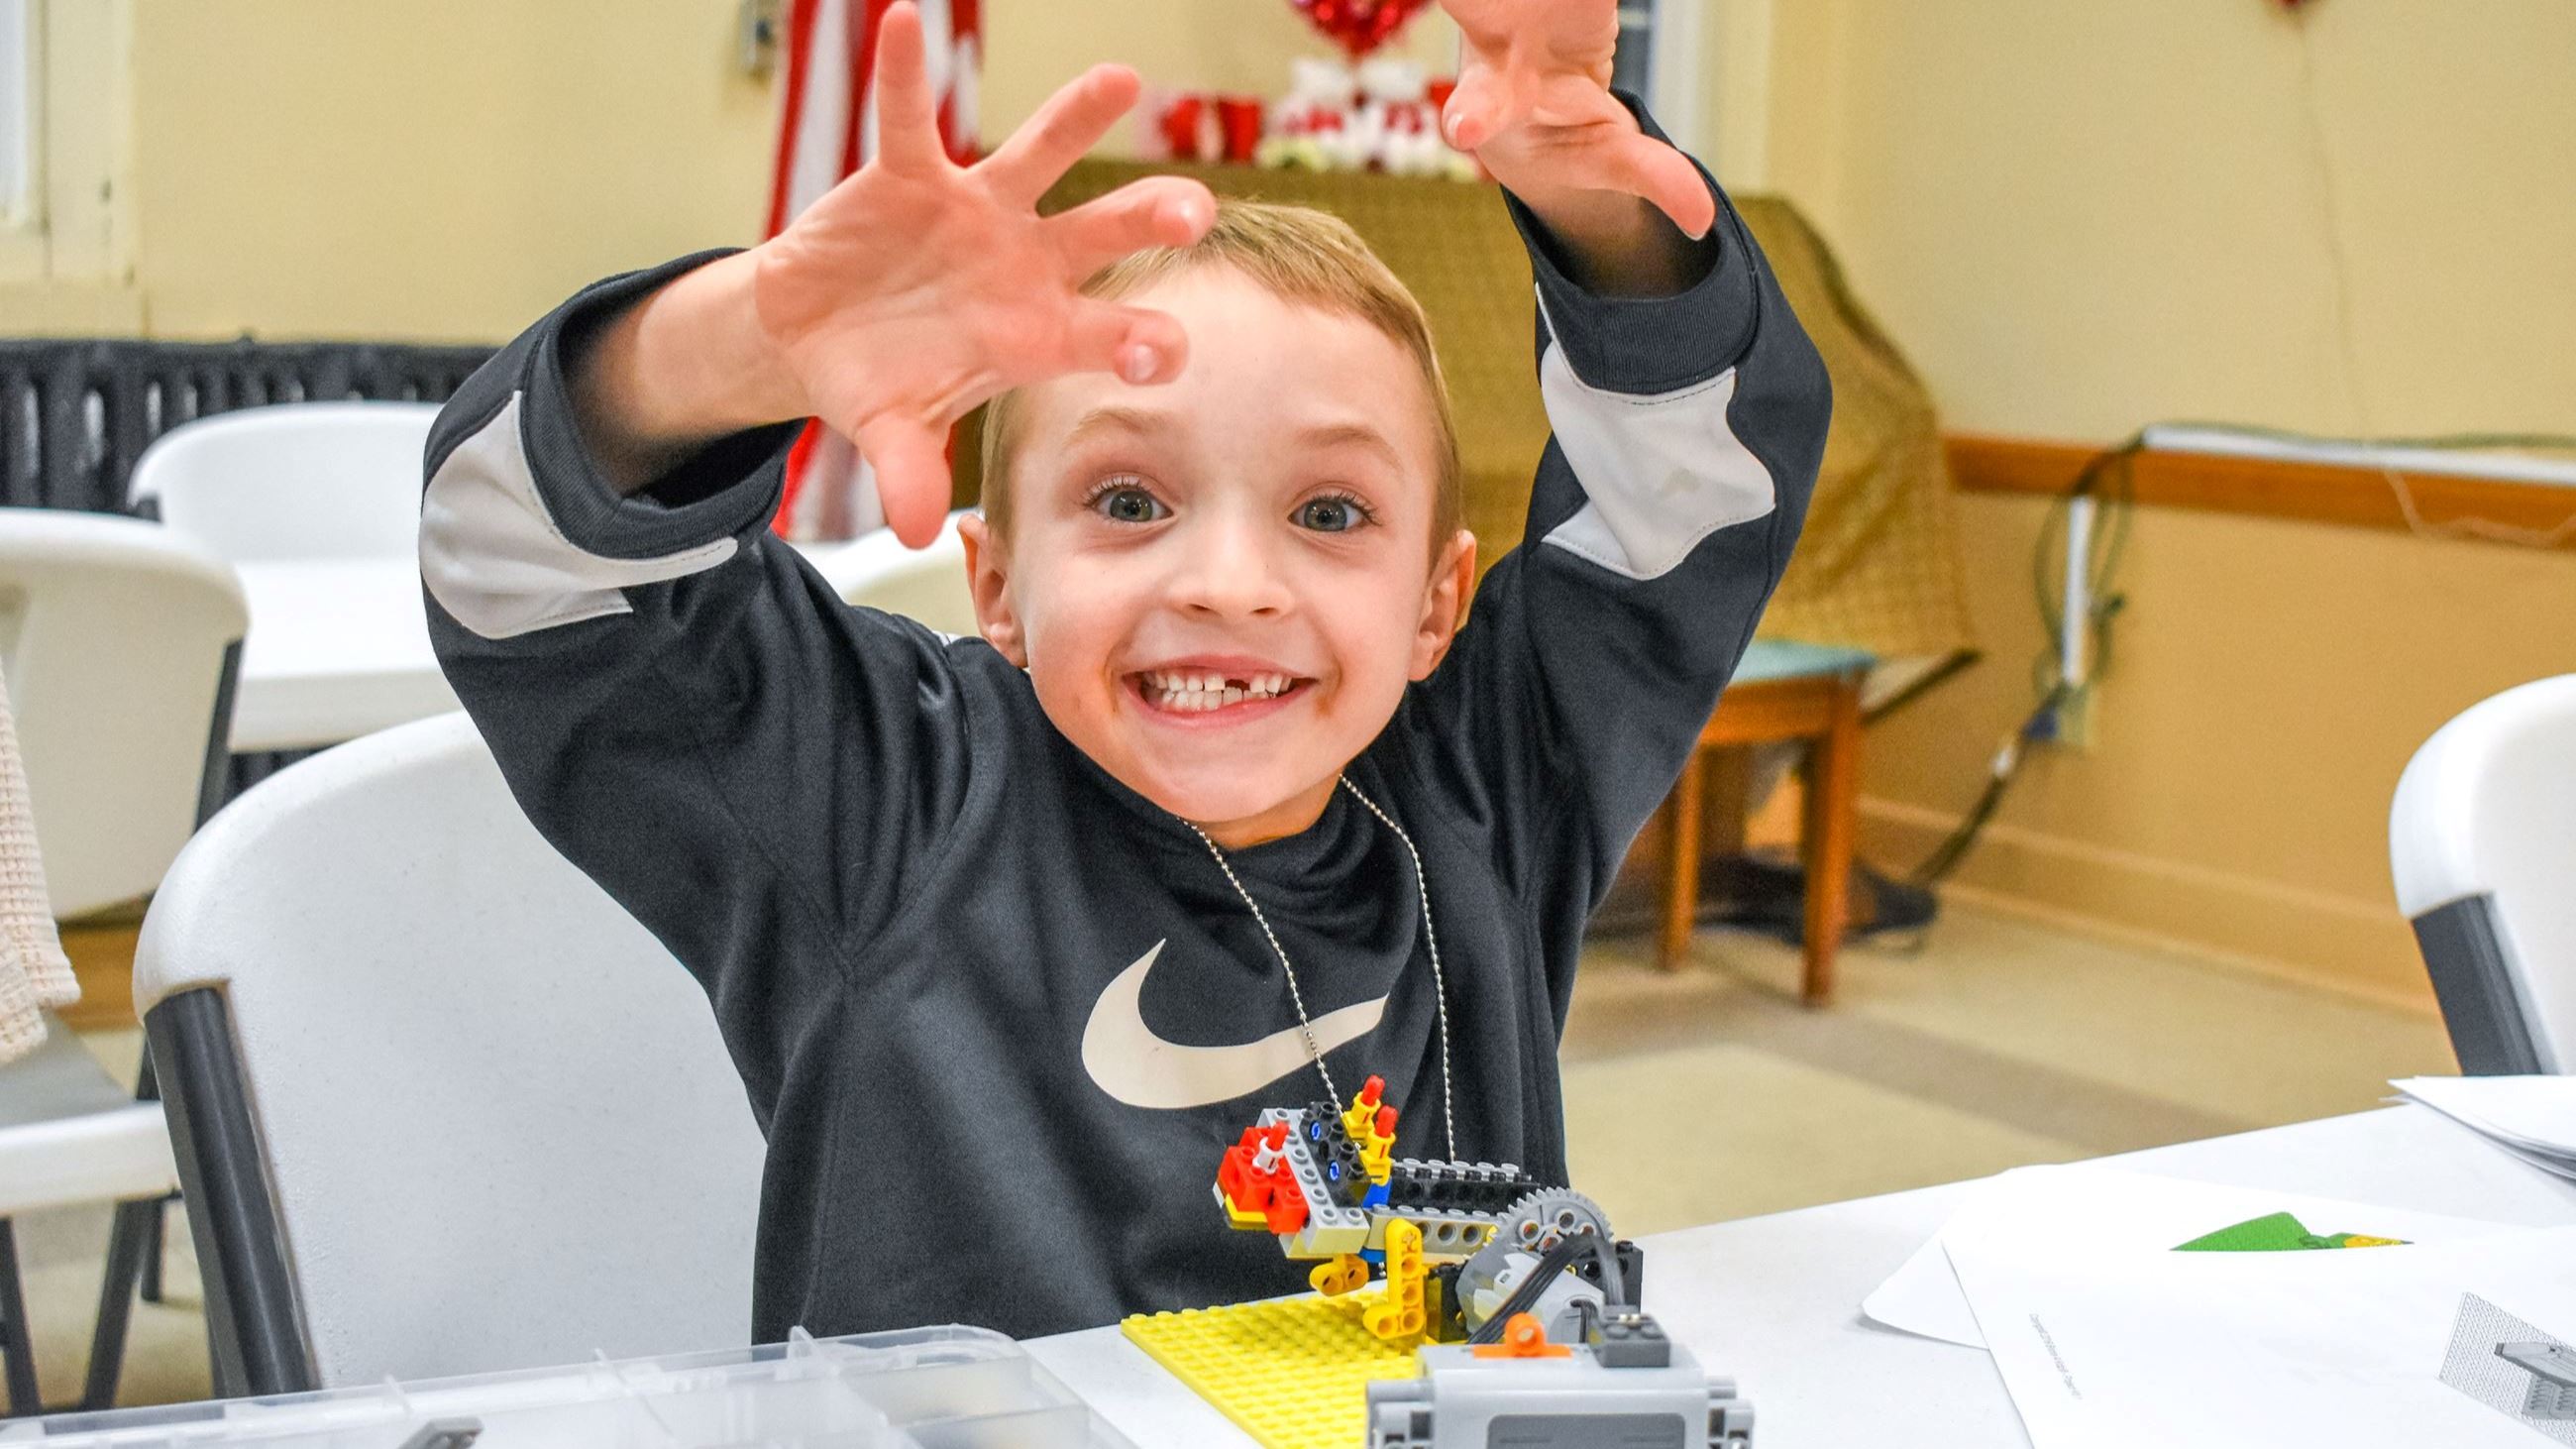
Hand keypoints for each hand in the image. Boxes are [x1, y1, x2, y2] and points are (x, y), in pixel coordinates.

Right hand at [751, 2, 1214, 544]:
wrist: (817, 333)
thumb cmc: (878, 382)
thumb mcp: (891, 432)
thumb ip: (909, 472)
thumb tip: (919, 530)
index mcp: (1034, 334)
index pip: (1101, 335)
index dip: (1134, 339)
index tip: (1168, 347)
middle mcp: (1024, 263)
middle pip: (1099, 236)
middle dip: (1144, 221)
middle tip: (1199, 207)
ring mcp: (977, 213)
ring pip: (1038, 158)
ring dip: (1076, 118)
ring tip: (1122, 79)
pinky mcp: (912, 175)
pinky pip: (910, 118)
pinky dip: (906, 73)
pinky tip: (906, 21)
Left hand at [1435, 0, 1714, 240]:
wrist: (1538, 92)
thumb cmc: (1567, 135)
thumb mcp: (1610, 161)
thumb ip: (1651, 179)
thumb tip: (1703, 218)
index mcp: (1501, 100)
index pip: (1483, 107)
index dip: (1476, 115)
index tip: (1467, 130)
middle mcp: (1488, 36)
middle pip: (1470, 10)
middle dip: (1475, 5)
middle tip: (1482, 5)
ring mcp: (1508, 0)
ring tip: (1575, 1)